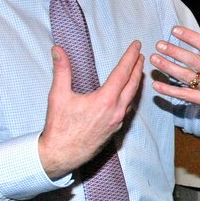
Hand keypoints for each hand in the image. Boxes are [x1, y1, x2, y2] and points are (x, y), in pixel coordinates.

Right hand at [39, 41, 143, 178]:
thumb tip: (58, 49)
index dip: (130, 57)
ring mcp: (118, 121)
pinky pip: (128, 108)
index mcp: (105, 100)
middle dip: (138, 67)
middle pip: (133, 84)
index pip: (122, 72)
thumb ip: (61, 70)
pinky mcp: (116, 129)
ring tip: (138, 70)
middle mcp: (116, 110)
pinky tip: (129, 93)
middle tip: (141, 54)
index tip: (137, 45)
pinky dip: (131, 95)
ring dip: (136, 81)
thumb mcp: (58, 95)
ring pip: (133, 97)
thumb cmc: (59, 126)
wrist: (61, 155)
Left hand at [150, 9, 199, 118]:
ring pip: (186, 78)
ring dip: (168, 68)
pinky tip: (157, 85)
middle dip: (175, 52)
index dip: (190, 38)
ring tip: (154, 59)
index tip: (175, 30)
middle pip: (194, 62)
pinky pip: (184, 96)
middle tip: (159, 44)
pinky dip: (170, 91)